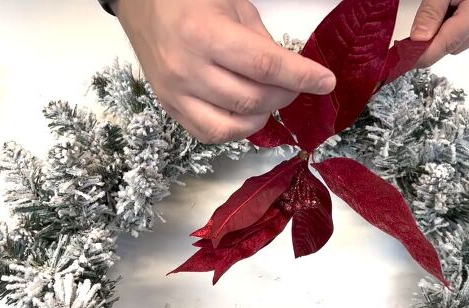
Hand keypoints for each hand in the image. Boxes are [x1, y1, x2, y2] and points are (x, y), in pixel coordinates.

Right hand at [114, 0, 335, 143]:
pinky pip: (211, 134)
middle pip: (252, 98)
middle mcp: (187, 69)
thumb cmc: (189, 0)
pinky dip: (238, 129)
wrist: (142, 7)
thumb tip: (290, 73)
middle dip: (286, 94)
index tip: (325, 82)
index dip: (300, 76)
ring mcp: (176, 94)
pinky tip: (247, 112)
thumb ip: (262, 42)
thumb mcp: (233, 7)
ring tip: (271, 97)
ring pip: (234, 124)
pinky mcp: (171, 109)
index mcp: (203, 33)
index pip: (263, 65)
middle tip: (296, 84)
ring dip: (264, 114)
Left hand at [411, 0, 468, 66]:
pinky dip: (450, 27)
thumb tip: (418, 39)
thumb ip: (431, 12)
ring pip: (458, 42)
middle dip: (431, 42)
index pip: (448, 43)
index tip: (404, 62)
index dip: (424, 56)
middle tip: (412, 34)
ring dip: (441, 34)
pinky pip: (465, 32)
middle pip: (453, 46)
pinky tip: (446, 10)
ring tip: (437, 9)